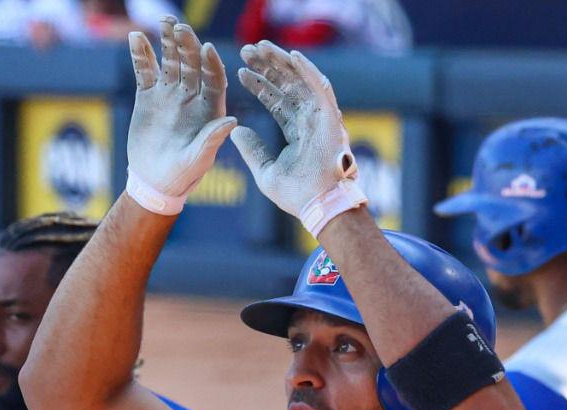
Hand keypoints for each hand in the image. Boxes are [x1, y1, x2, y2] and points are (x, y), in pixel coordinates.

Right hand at [124, 18, 236, 214]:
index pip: (214, 80)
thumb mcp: (199, 160)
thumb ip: (212, 140)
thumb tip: (233, 121)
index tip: (207, 48)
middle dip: (187, 45)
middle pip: (192, 64)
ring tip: (165, 21)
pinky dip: (141, 54)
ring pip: (170, 61)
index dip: (211, 64)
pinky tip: (136, 37)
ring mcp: (170, 92)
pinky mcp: (148, 94)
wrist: (154, 180)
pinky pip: (144, 70)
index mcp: (211, 108)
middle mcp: (192, 96)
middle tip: (181, 27)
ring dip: (167, 41)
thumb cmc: (182, 175)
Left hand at [231, 41, 364, 233]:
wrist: (319, 205)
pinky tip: (291, 55)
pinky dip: (307, 70)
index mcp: (297, 132)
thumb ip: (252, 150)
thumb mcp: (265, 171)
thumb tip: (236, 131)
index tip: (241, 73)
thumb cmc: (296, 195)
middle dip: (267, 68)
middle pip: (287, 86)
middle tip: (247, 51)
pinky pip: (320, 87)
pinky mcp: (330, 116)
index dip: (259, 86)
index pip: (276, 102)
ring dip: (282, 62)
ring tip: (261, 46)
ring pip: (301, 80)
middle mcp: (310, 120)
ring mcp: (321, 117)